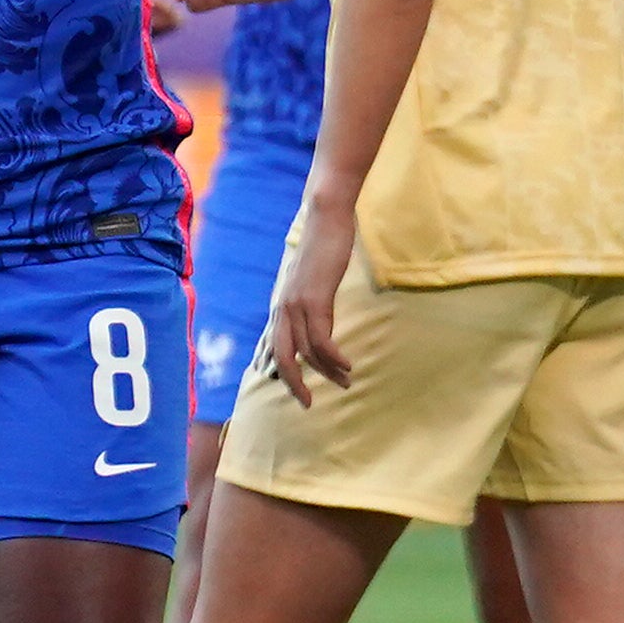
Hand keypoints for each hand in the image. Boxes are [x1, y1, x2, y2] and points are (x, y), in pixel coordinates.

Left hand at [260, 197, 360, 405]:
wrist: (326, 219)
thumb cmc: (323, 247)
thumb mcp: (314, 280)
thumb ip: (311, 302)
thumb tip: (317, 322)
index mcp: (283, 305)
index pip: (276, 346)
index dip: (280, 371)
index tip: (291, 390)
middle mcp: (284, 308)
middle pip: (283, 357)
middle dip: (294, 384)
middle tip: (308, 403)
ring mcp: (297, 304)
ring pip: (307, 351)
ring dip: (328, 371)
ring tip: (346, 382)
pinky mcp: (315, 298)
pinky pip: (322, 338)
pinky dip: (334, 356)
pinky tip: (347, 364)